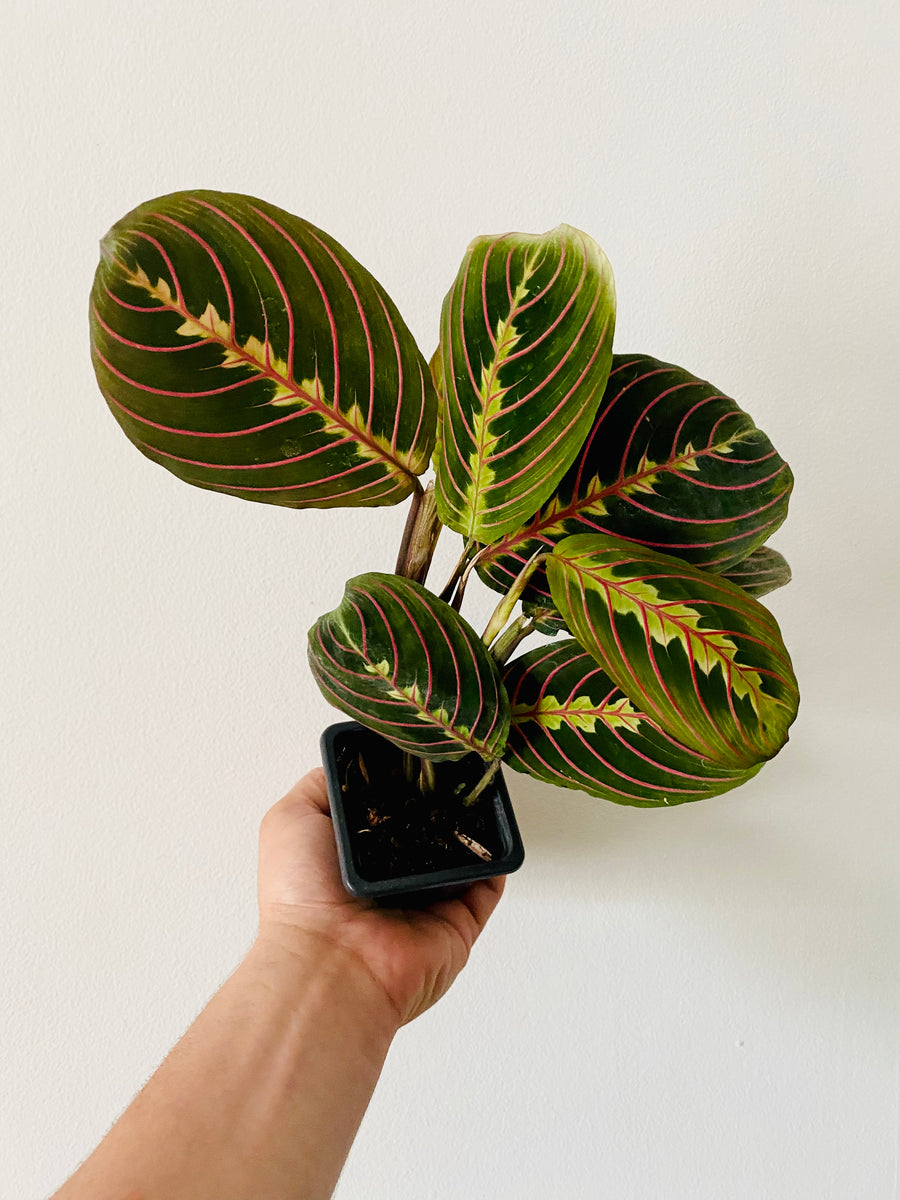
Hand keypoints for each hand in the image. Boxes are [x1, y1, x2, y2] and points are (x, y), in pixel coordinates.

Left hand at [255, 769, 504, 1026]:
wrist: (330, 963)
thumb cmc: (301, 894)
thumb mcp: (291, 819)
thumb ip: (323, 786)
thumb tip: (349, 763)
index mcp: (355, 857)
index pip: (389, 810)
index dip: (402, 781)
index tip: (419, 751)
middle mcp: (392, 879)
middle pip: (429, 828)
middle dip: (441, 799)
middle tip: (454, 766)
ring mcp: (428, 902)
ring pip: (463, 853)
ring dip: (471, 825)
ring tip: (479, 789)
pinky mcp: (459, 923)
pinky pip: (488, 885)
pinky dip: (496, 860)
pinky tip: (495, 828)